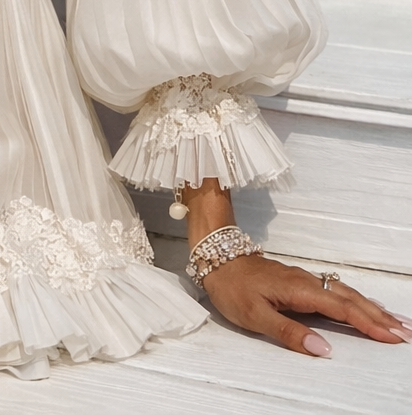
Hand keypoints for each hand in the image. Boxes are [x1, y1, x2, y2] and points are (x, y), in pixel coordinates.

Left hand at [203, 253, 411, 354]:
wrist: (216, 258)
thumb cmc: (233, 288)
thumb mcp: (255, 315)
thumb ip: (290, 333)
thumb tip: (324, 350)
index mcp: (299, 290)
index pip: (342, 309)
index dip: (368, 323)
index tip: (392, 336)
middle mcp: (307, 282)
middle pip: (350, 299)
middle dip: (379, 316)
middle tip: (406, 332)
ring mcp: (304, 280)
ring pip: (345, 294)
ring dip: (371, 308)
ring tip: (394, 322)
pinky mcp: (299, 282)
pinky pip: (335, 291)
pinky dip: (355, 301)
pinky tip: (363, 306)